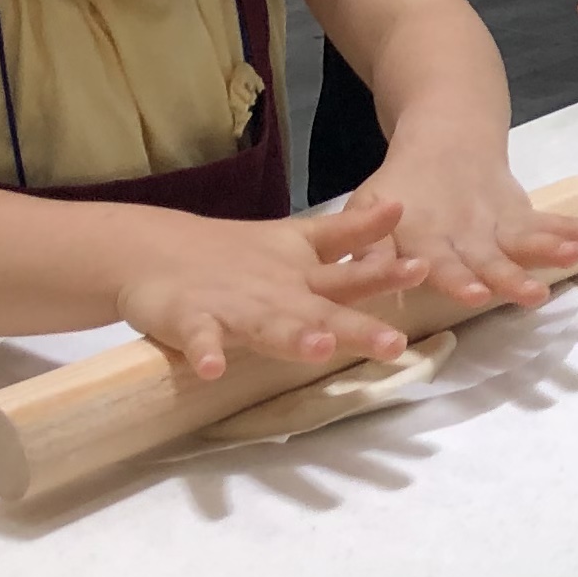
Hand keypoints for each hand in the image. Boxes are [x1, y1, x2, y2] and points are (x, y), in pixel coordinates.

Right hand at [117, 195, 429, 380]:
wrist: (155, 250)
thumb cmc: (241, 256)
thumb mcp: (300, 241)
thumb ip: (350, 232)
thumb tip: (401, 208)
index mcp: (305, 277)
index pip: (351, 276)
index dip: (385, 273)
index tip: (422, 268)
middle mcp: (277, 293)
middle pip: (320, 311)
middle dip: (355, 328)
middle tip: (393, 344)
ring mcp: (234, 306)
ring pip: (268, 325)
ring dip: (293, 337)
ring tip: (319, 349)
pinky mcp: (190, 319)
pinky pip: (198, 339)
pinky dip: (205, 352)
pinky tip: (212, 368)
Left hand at [349, 144, 577, 315]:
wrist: (445, 138)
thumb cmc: (400, 190)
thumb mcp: (369, 210)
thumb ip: (364, 249)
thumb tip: (351, 282)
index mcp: (427, 235)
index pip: (442, 261)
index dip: (457, 277)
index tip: (475, 294)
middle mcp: (469, 232)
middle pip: (491, 258)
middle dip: (511, 276)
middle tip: (529, 295)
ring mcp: (502, 223)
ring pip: (532, 239)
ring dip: (555, 249)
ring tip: (577, 259)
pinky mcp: (527, 215)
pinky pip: (563, 223)